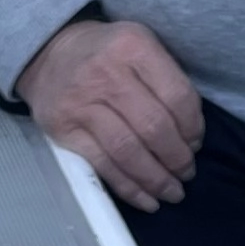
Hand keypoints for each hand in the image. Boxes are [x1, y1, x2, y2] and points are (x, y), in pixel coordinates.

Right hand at [16, 13, 204, 212]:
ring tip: (173, 192)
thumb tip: (190, 138)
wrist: (49, 53)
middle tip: (187, 173)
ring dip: (157, 179)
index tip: (195, 144)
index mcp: (133, 47)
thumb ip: (167, 81)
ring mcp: (81, 103)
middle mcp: (106, 73)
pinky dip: (129, 188)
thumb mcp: (141, 45)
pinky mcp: (64, 129)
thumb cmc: (108, 55)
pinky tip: (147, 201)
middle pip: (154, 127)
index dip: (193, 128)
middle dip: (177, 158)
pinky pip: (103, 165)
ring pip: (129, 151)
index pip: (177, 96)